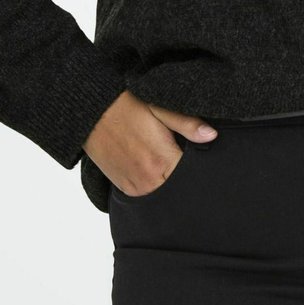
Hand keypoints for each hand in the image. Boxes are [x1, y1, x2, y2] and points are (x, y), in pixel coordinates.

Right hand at [82, 89, 218, 195]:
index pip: (193, 178)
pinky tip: (158, 172)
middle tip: (190, 165)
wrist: (91, 113)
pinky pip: (147, 197)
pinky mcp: (124, 189)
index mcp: (162, 161)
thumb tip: (212, 136)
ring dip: (171, 186)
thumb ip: (187, 124)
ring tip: (171, 166)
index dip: (202, 171)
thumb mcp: (159, 108)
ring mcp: (135, 188)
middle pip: (180, 191)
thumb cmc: (126, 107)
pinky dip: (156, 188)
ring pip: (164, 197)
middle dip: (188, 181)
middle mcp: (149, 181)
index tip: (207, 164)